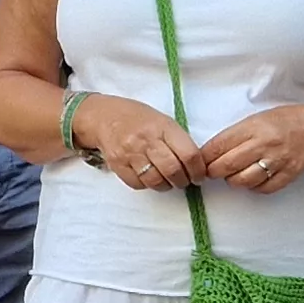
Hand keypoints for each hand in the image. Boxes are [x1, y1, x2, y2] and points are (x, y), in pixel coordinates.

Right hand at [70, 94, 198, 191]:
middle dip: (183, 181)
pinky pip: (138, 184)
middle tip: (184, 181)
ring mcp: (130, 153)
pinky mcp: (118, 164)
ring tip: (168, 181)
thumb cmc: (138, 118)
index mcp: (163, 126)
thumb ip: (178, 140)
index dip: (198, 170)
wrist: (103, 117)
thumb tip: (195, 164)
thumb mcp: (162, 120)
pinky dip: (148, 185)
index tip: (199, 175)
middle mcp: (146, 140)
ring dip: (167, 185)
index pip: (189, 154)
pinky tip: (150, 177)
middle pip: (173, 170)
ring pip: (156, 181)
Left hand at [195, 103, 303, 194]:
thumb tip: (211, 153)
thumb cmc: (286, 120)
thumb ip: (236, 135)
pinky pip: (263, 189)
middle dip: (214, 171)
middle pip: (226, 165)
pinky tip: (253, 180)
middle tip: (212, 171)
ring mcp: (277, 161)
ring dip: (233, 180)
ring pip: (242, 180)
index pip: (219, 145)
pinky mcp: (289, 175)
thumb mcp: (257, 119)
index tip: (200, 161)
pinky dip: (254, 187)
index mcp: (253, 127)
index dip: (204, 157)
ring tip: (234, 174)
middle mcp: (264, 144)